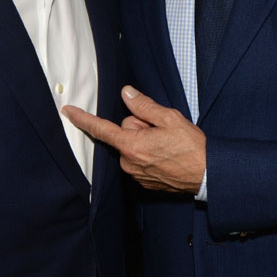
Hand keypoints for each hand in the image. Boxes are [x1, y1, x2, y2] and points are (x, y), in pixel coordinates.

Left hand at [63, 86, 205, 192]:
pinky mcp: (145, 182)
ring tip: (168, 144)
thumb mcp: (170, 118)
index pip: (101, 129)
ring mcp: (136, 175)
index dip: (83, 119)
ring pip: (132, 146)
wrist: (209, 175)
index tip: (68, 111)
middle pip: (124, 133)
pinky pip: (139, 159)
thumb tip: (126, 93)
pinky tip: (167, 155)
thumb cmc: (192, 147)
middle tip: (162, 130)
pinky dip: (150, 154)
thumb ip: (144, 105)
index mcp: (132, 146)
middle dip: (139, 127)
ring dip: (145, 141)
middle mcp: (129, 163)